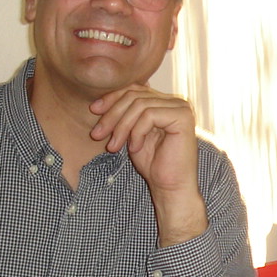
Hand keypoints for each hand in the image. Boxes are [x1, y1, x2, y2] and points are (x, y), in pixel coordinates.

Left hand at [89, 86, 206, 245]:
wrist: (170, 187)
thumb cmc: (153, 165)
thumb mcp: (131, 134)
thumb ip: (124, 115)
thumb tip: (98, 101)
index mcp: (165, 103)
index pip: (135, 89)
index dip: (112, 97)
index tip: (93, 110)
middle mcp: (176, 102)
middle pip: (134, 95)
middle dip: (112, 115)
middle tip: (96, 134)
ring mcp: (181, 108)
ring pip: (139, 105)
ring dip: (121, 127)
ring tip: (113, 146)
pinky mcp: (183, 117)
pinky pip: (149, 115)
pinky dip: (136, 132)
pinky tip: (134, 148)